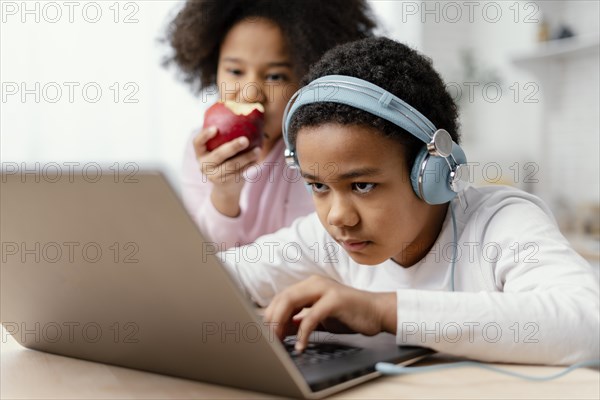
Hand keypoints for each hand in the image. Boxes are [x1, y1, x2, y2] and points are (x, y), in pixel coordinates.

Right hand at [193, 127, 260, 216]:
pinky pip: (239, 172)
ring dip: (247, 157)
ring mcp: (214, 176)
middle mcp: (204, 165)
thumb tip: (239, 110)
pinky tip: (257, 159)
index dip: (205, 135)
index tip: (215, 128)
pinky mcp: (225, 183)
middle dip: (233, 147)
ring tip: (258, 150)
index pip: (197, 142)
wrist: (225, 187)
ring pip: (232, 165)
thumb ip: (223, 135)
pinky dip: (249, 164)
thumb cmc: (224, 160)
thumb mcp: (218, 149)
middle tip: (245, 140)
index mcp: (200, 153)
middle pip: (219, 155)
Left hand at [263, 275, 396, 351]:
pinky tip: (301, 346)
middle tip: (268, 340)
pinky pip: (311, 316)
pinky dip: (303, 333)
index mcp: (309, 285)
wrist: (377, 313)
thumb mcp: (320, 319)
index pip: (281, 298)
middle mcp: (315, 283)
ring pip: (291, 301)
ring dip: (280, 323)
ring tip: (278, 341)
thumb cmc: (349, 315)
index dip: (270, 316)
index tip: (265, 334)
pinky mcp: (335, 299)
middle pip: (282, 298)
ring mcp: (325, 289)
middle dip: (271, 320)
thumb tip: (279, 330)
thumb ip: (300, 321)